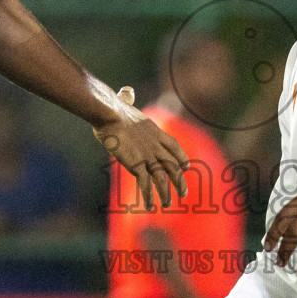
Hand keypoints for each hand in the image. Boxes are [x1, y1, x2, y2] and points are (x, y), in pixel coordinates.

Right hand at [92, 87, 189, 210]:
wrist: (110, 114)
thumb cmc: (112, 108)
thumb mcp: (124, 103)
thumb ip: (127, 98)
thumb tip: (127, 91)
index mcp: (155, 132)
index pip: (174, 147)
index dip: (181, 158)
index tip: (186, 167)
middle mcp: (155, 146)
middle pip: (173, 166)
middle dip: (179, 182)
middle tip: (184, 194)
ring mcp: (147, 156)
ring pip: (162, 179)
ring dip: (165, 193)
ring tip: (167, 205)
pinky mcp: (136, 165)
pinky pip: (146, 184)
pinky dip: (149, 196)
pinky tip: (151, 206)